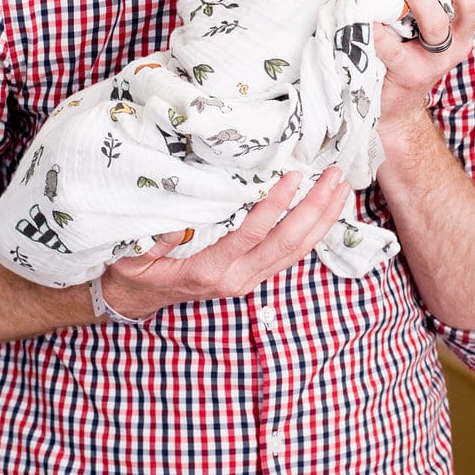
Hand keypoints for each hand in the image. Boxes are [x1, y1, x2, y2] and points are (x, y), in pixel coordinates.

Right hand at [99, 166, 348, 317]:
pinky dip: (313, 230)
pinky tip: (326, 209)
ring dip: (322, 219)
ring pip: (296, 252)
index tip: (294, 176)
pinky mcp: (254, 277)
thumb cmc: (134, 270)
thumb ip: (154, 240)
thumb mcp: (132, 253)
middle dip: (315, 209)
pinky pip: (291, 255)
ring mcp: (248, 281)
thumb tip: (175, 221)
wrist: (138, 299)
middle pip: (287, 244)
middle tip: (335, 175)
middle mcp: (236, 279)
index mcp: (209, 271)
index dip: (275, 206)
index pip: (251, 235)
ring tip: (342, 187)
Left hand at [375, 0, 474, 107]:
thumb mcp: (416, 16)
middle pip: (470, 1)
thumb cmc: (401, 47)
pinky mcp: (413, 76)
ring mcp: (438, 60)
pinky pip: (398, 51)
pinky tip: (367, 18)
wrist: (389, 103)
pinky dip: (382, 33)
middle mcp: (459, 38)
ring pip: (437, 24)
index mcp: (465, 19)